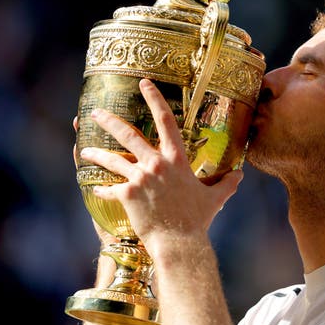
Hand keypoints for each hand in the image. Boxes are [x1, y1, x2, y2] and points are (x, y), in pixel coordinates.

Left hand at [77, 78, 243, 249]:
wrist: (179, 241)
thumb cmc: (198, 219)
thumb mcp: (215, 198)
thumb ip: (227, 183)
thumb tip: (240, 174)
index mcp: (176, 159)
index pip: (166, 120)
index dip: (154, 98)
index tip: (143, 83)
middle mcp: (156, 164)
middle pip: (128, 135)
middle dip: (109, 121)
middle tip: (95, 112)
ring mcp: (140, 178)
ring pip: (112, 160)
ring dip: (96, 153)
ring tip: (84, 149)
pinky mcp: (127, 195)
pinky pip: (109, 189)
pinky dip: (101, 188)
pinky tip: (94, 188)